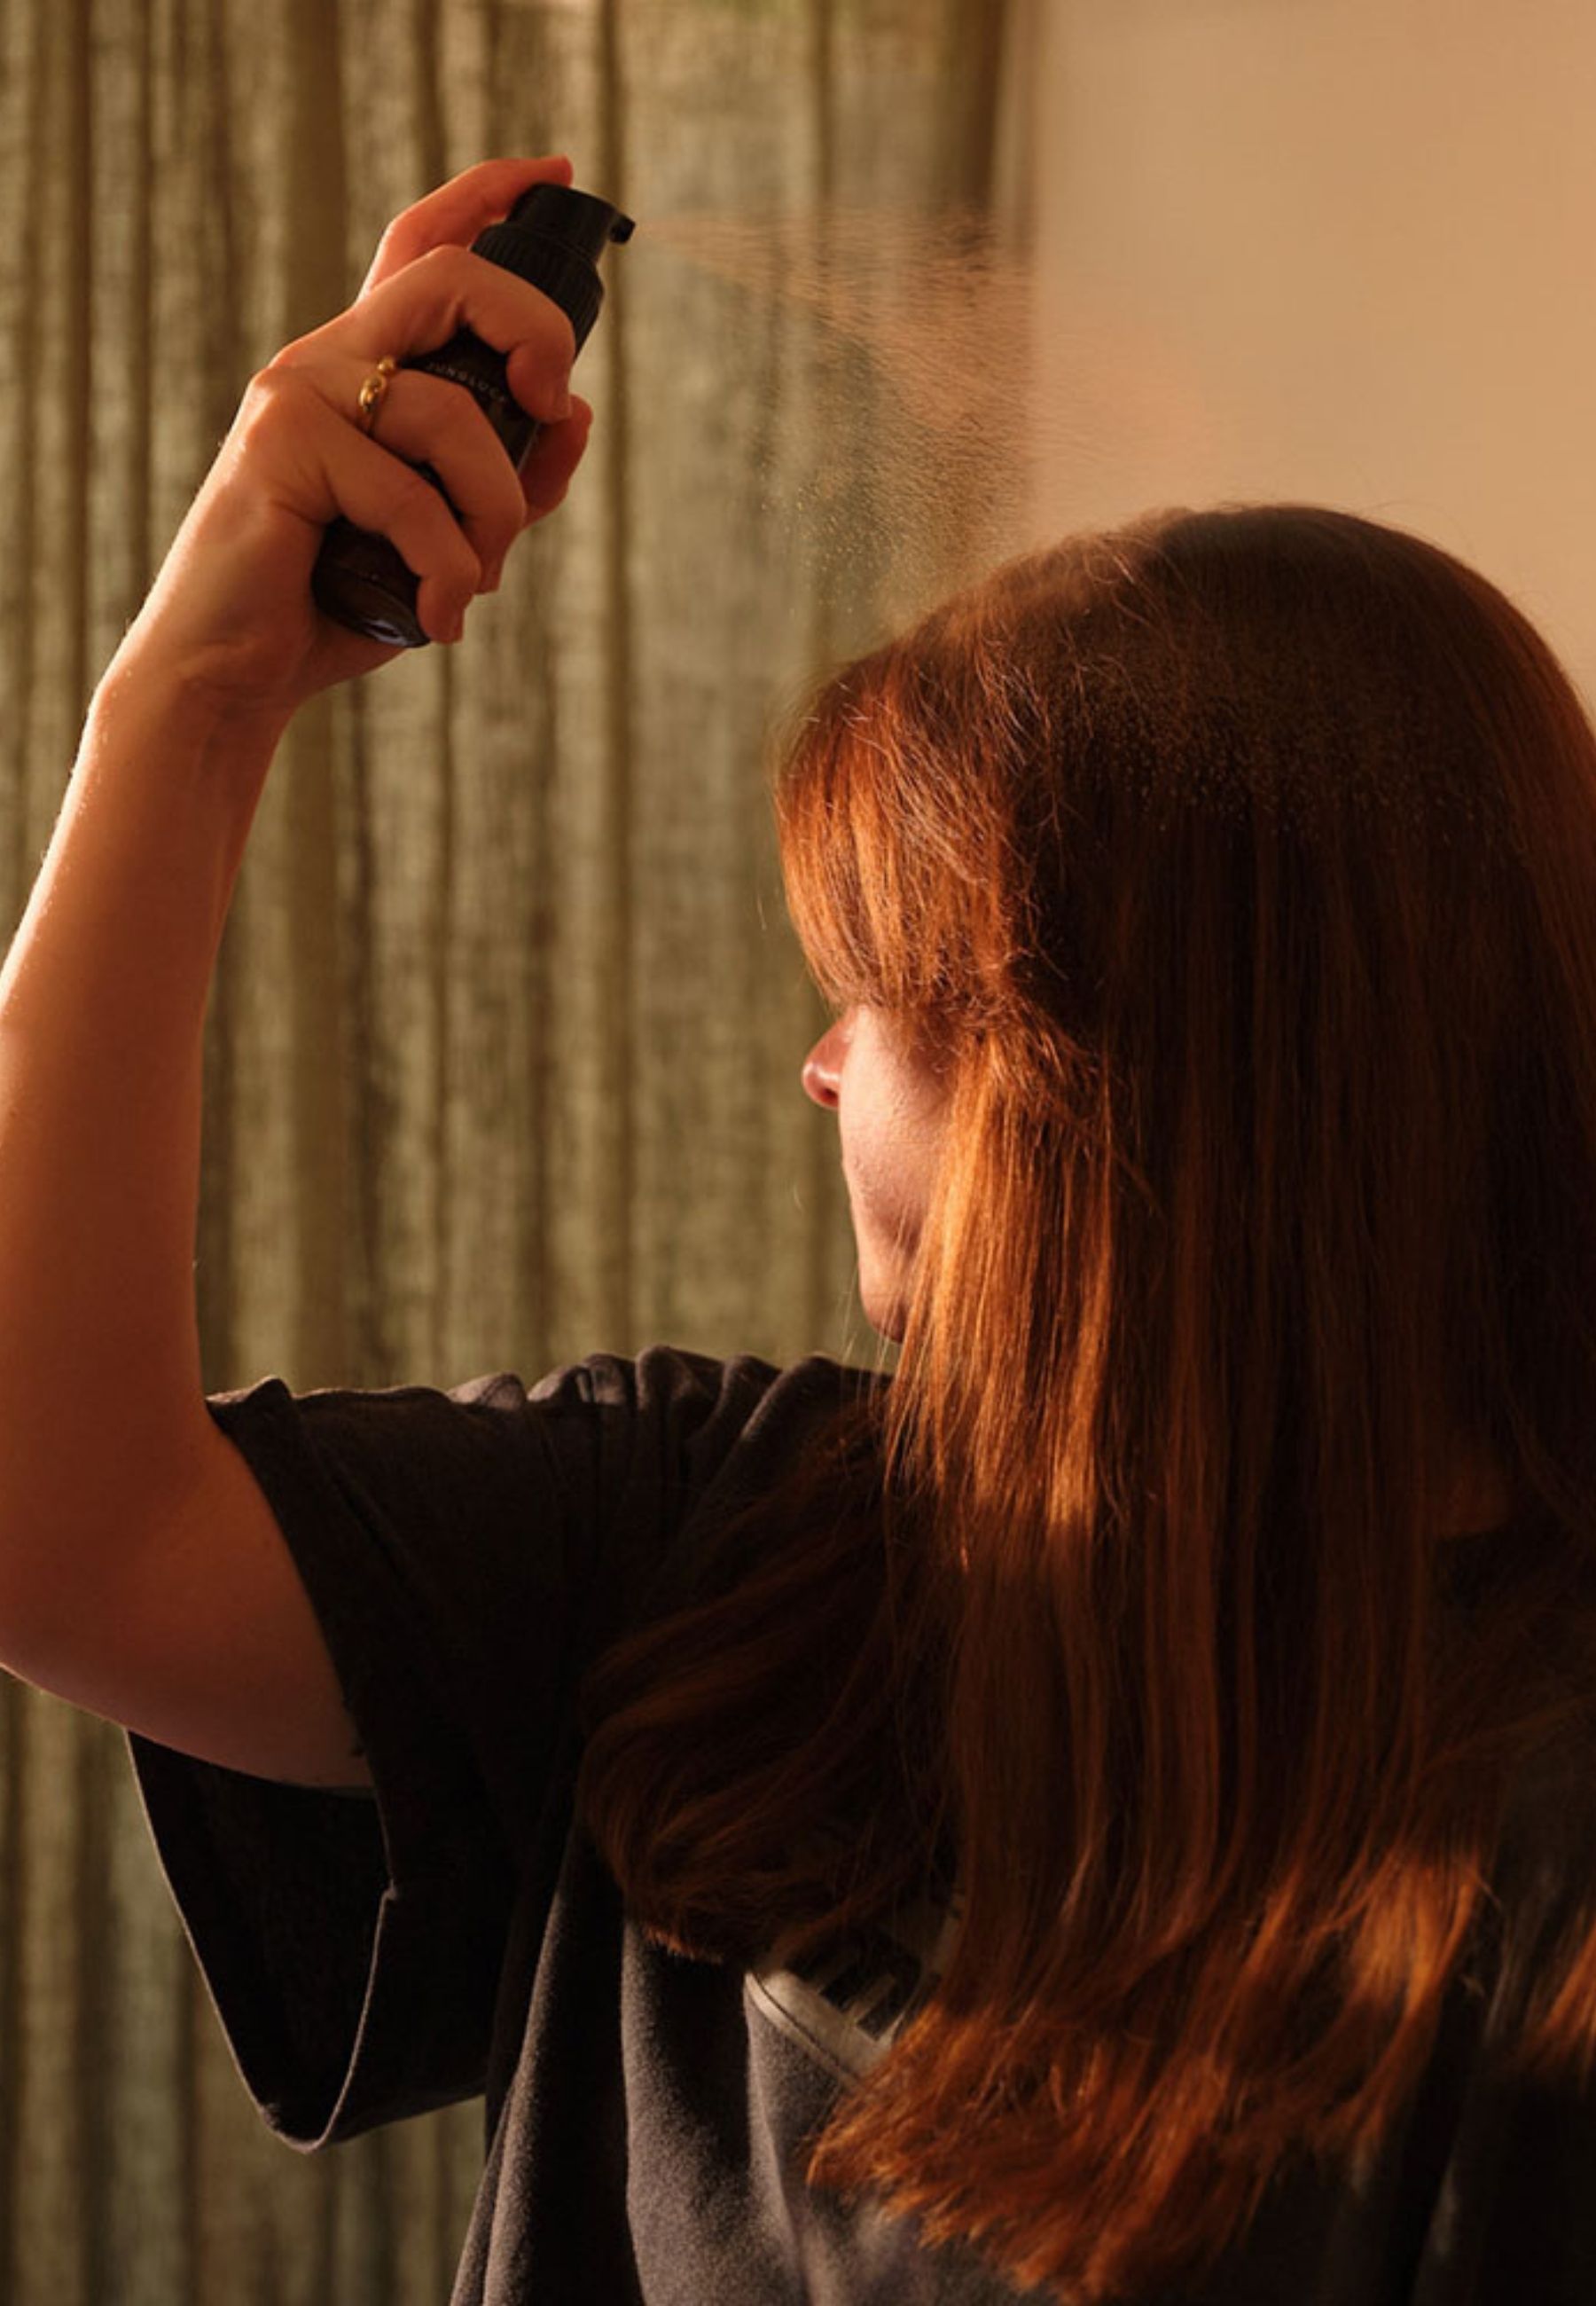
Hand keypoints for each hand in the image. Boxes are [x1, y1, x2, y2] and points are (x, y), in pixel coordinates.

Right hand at [105, 156, 594, 731]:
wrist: (236, 673)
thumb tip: (577, 414)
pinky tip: (438, 617)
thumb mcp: (451, 539)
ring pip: (453, 416)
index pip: (422, 247)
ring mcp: (298, 395)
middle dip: (533, 331)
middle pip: (450, 278)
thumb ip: (512, 480)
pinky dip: (447, 569)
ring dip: (495, 514)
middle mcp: (328, 359)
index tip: (553, 177)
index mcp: (365, 367)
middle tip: (557, 404)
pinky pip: (412, 498)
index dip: (489, 197)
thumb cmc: (337, 603)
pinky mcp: (280, 447)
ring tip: (475, 584)